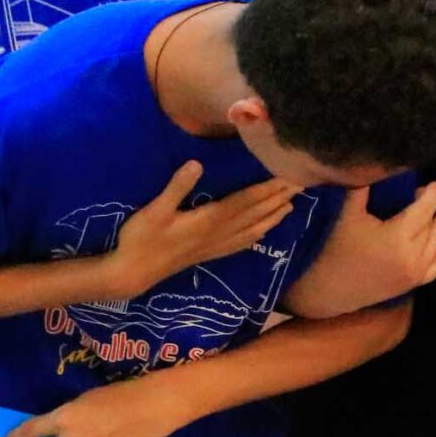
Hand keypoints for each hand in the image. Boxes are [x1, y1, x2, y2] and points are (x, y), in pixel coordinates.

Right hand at [100, 161, 296, 297]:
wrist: (132, 273)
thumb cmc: (140, 238)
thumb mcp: (155, 210)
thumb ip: (177, 187)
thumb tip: (197, 163)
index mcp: (209, 220)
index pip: (246, 201)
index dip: (269, 188)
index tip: (289, 177)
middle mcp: (218, 234)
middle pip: (255, 214)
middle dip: (279, 199)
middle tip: (302, 185)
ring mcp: (214, 246)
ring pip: (252, 230)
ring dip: (273, 217)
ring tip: (291, 206)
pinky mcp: (208, 254)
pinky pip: (240, 244)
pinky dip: (256, 235)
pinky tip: (262, 233)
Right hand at [289, 182, 435, 315]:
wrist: (331, 288)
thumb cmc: (339, 248)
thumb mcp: (349, 215)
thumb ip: (363, 188)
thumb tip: (375, 165)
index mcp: (397, 235)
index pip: (422, 210)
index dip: (430, 195)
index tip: (435, 183)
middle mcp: (412, 255)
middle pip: (430, 226)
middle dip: (434, 208)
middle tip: (435, 193)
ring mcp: (415, 271)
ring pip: (435, 244)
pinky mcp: (413, 283)